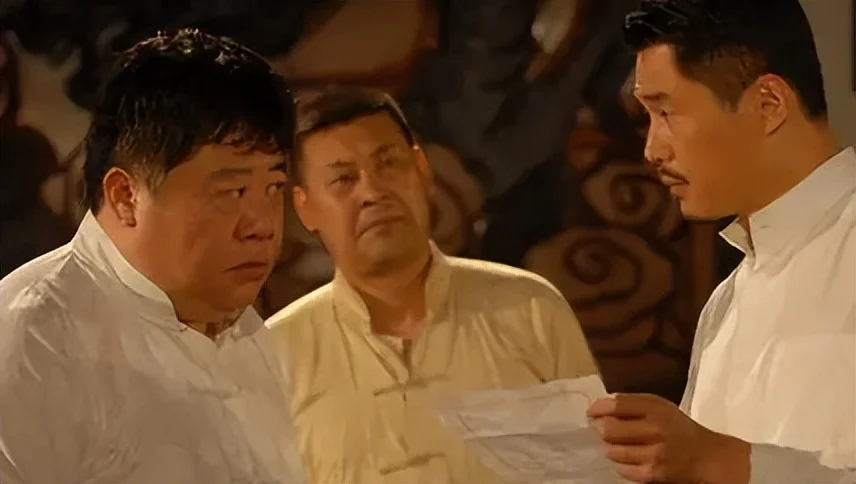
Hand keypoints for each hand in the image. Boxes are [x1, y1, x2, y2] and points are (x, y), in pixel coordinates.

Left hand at [587, 393, 750, 482]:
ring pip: (613, 451)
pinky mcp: (652, 474)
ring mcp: (653, 454)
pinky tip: (627, 458)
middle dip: (601, 429)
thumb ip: (633, 403)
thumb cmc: (678, 427)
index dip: (598, 408)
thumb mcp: (660, 406)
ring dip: (609, 447)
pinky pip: (622, 469)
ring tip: (615, 444)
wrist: (706, 456)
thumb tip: (601, 405)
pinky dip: (620, 463)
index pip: (617, 405)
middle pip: (610, 429)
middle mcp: (655, 430)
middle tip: (601, 429)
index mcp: (655, 408)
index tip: (591, 412)